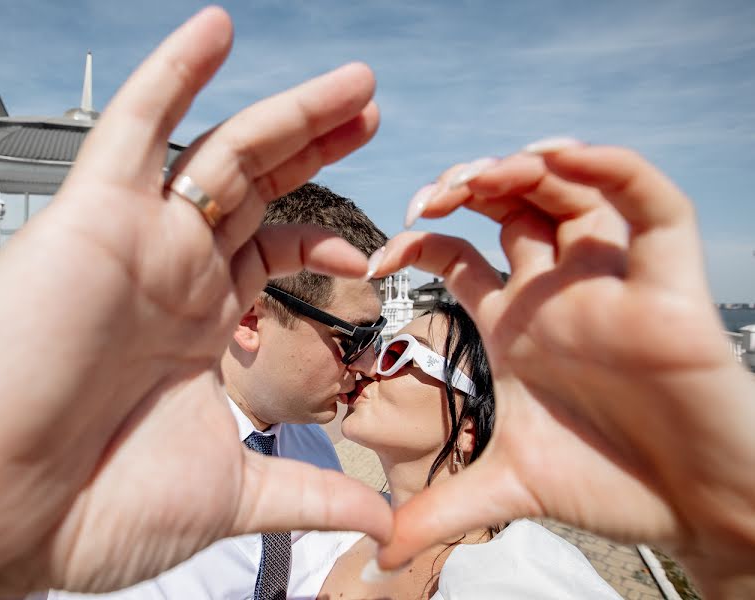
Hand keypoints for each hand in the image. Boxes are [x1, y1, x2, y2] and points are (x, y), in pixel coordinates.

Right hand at [0, 8, 390, 597]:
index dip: (318, 246)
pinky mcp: (91, 220)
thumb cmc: (86, 512)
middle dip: (317, 148)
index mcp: (194, 326)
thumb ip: (307, 495)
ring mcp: (134, 242)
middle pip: (257, 188)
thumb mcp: (231, 496)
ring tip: (354, 84)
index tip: (364, 258)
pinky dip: (172, 76)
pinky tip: (217, 30)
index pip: (266, 255)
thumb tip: (378, 525)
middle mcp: (168, 274)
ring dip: (287, 112)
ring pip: (221, 151)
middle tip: (370, 110)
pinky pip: (133, 129)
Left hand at [373, 144, 754, 597]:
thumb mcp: (507, 487)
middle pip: (510, 207)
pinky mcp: (671, 288)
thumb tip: (380, 554)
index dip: (416, 242)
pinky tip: (561, 157)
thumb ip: (441, 510)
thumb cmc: (611, 485)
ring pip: (571, 192)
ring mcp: (612, 284)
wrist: (695, 511)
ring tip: (482, 176)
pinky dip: (611, 171)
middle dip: (466, 188)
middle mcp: (557, 293)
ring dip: (523, 168)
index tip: (377, 260)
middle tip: (428, 199)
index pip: (456, 255)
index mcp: (514, 324)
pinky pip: (650, 207)